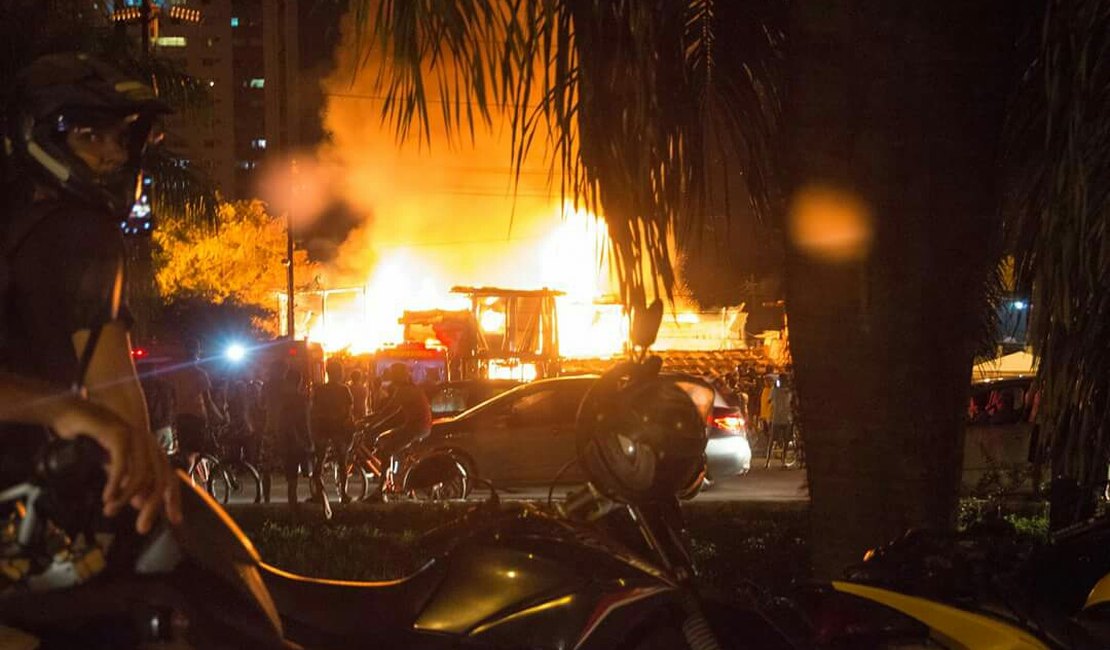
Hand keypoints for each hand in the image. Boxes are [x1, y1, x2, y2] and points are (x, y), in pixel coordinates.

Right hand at [50, 397, 182, 533]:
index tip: (175, 521)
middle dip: (153, 507)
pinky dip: (115, 483)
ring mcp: (136, 437)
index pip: (169, 477)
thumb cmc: (95, 439)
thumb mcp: (115, 464)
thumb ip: (128, 481)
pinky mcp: (119, 433)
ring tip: (111, 511)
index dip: (174, 499)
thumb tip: (139, 503)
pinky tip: (108, 496)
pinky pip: (122, 463)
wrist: (74, 413)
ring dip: (126, 497)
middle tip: (141, 528)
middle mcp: (149, 444)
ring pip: (141, 474)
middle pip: (160, 479)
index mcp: (151, 451)